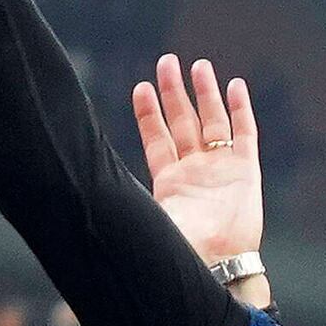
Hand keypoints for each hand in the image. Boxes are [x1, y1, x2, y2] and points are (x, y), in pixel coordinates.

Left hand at [133, 55, 261, 265]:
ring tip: (198, 65)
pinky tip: (235, 86)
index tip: (141, 87)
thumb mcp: (143, 216)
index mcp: (169, 180)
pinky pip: (244, 133)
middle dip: (174, 91)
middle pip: (183, 121)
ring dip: (206, 93)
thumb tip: (78, 180)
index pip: (156, 137)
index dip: (148, 112)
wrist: (219, 264)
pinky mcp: (247, 172)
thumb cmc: (180, 247)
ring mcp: (222, 169)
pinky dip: (240, 109)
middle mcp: (195, 170)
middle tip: (167, 62)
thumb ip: (120, 196)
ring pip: (212, 121)